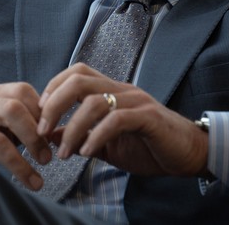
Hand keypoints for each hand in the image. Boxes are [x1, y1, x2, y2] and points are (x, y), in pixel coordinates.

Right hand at [0, 82, 51, 189]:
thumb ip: (23, 120)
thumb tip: (55, 136)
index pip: (22, 91)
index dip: (43, 113)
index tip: (53, 135)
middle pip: (13, 110)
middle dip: (34, 136)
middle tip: (46, 158)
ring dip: (21, 163)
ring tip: (36, 180)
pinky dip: (2, 173)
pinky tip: (13, 183)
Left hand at [37, 63, 208, 176]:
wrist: (188, 155)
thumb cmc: (147, 147)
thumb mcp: (105, 143)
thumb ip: (79, 136)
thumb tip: (49, 135)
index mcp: (110, 90)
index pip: (75, 72)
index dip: (52, 88)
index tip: (39, 115)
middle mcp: (121, 89)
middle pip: (79, 80)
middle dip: (54, 104)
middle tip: (42, 131)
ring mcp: (136, 101)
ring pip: (94, 101)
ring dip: (73, 128)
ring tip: (64, 153)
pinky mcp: (148, 117)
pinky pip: (116, 120)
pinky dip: (96, 136)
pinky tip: (87, 153)